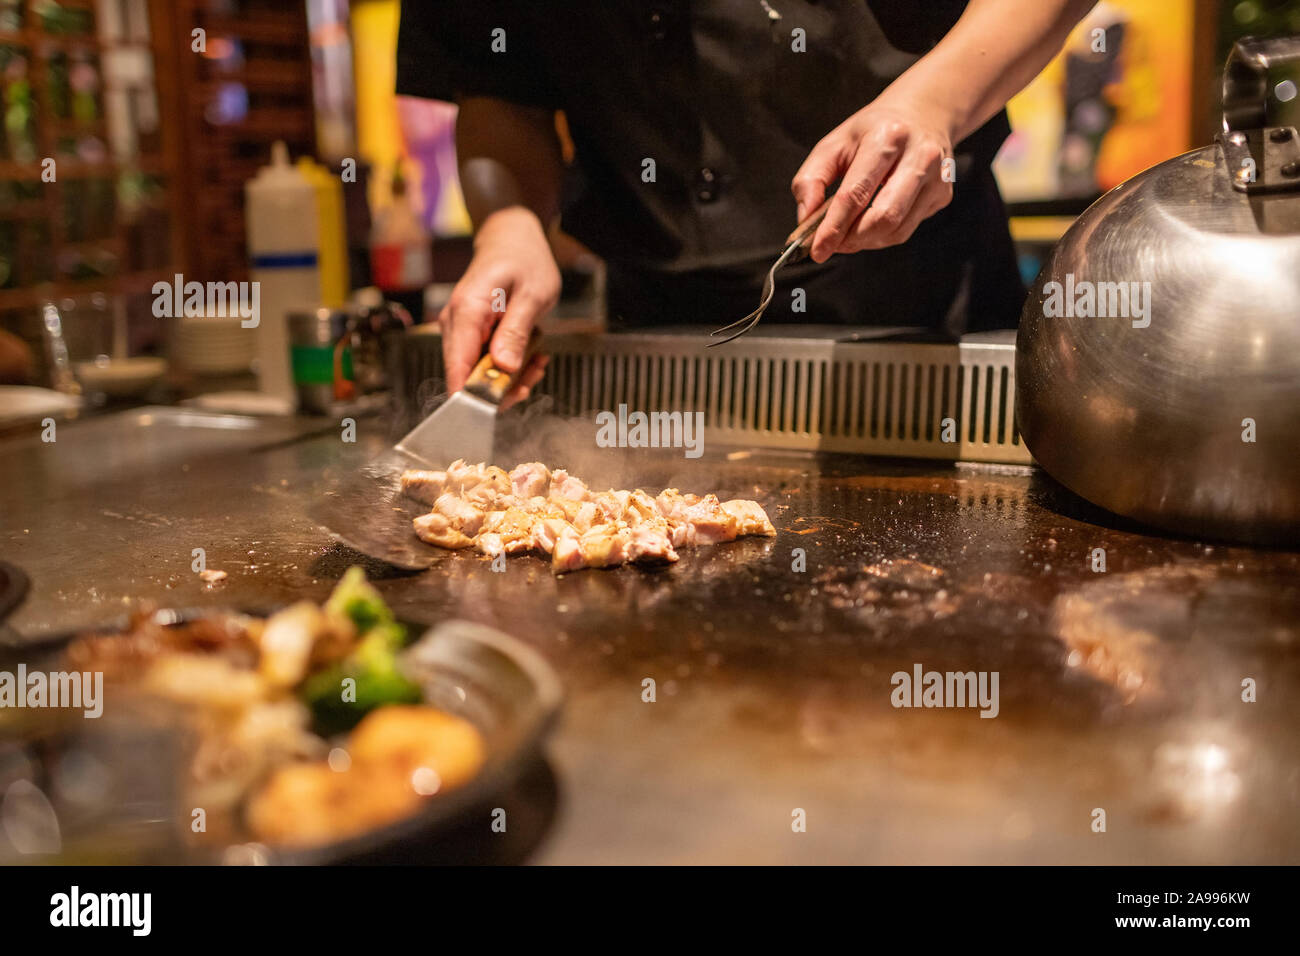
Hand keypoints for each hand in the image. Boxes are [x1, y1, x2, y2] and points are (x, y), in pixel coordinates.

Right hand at [438, 207, 556, 408]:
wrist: (511, 239)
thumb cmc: (524, 260)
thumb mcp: (533, 295)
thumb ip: (516, 332)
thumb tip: (503, 367)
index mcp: (467, 311)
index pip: (457, 369)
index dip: (477, 395)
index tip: (507, 399)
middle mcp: (455, 323)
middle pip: (466, 378)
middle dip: (502, 387)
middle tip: (535, 373)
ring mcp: (458, 330)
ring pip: (476, 374)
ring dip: (509, 377)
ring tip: (537, 361)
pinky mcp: (467, 335)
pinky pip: (482, 363)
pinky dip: (507, 366)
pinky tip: (529, 356)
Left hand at [791, 94, 956, 262]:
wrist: (922, 115)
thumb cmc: (871, 132)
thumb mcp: (834, 144)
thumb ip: (811, 180)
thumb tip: (805, 219)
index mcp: (888, 137)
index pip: (856, 193)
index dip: (834, 227)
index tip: (817, 250)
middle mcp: (919, 156)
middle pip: (883, 217)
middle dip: (852, 239)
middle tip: (832, 244)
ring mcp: (937, 177)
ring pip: (896, 230)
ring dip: (865, 241)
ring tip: (848, 233)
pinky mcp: (943, 195)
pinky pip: (906, 229)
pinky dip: (882, 235)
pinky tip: (870, 222)